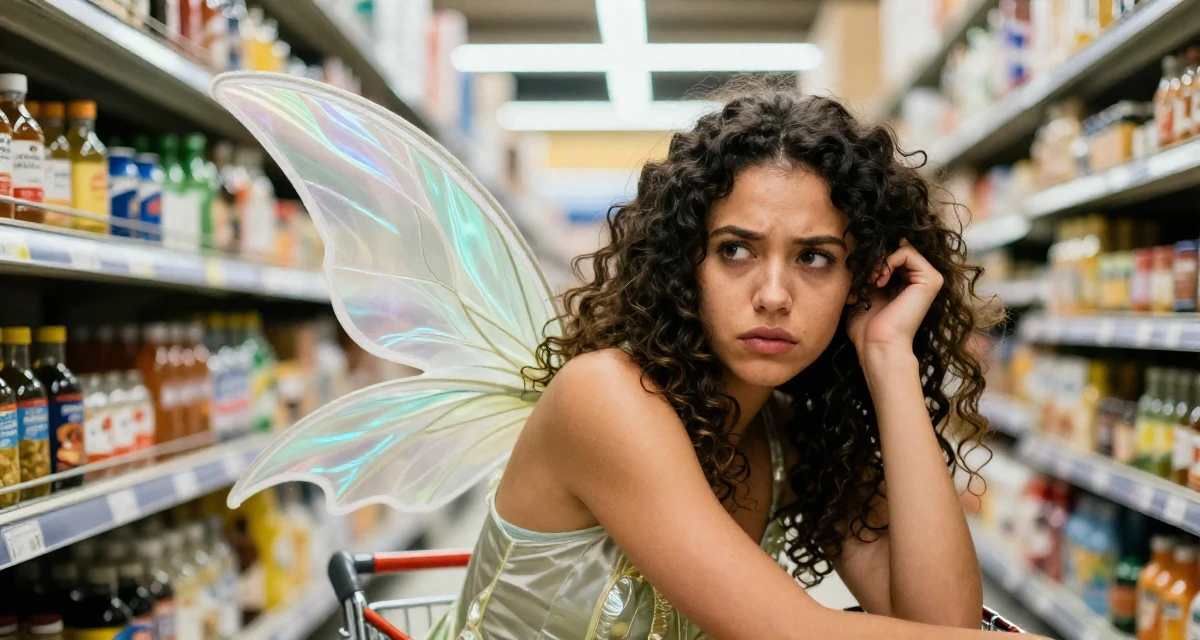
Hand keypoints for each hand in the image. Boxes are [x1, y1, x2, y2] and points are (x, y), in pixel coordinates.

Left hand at [847, 239, 943, 358]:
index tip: (862, 277)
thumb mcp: (864, 290)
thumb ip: (870, 270)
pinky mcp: (932, 279)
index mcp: (907, 282)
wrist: (877, 344)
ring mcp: (929, 278)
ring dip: (880, 261)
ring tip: (872, 281)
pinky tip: (880, 281)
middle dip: (876, 259)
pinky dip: (888, 261)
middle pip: (895, 248)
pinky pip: (906, 251)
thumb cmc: (867, 325)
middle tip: (866, 279)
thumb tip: (870, 245)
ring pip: (900, 247)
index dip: (873, 259)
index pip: (890, 253)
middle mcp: (920, 279)